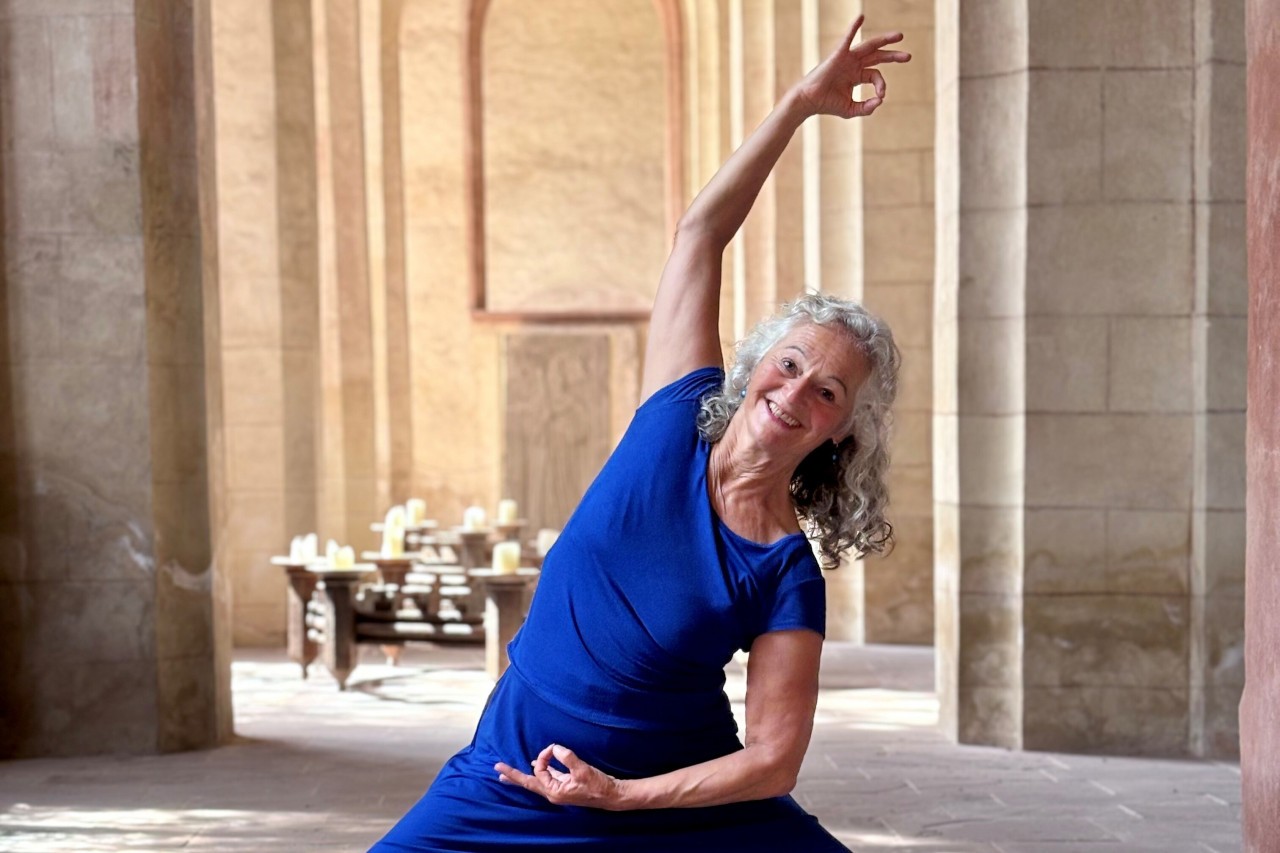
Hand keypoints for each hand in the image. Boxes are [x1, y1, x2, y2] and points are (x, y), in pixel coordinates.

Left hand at [495, 744, 625, 809]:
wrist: (611, 795)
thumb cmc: (597, 786)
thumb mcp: (582, 770)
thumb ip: (567, 757)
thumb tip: (555, 748)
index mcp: (554, 791)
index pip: (538, 771)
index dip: (542, 756)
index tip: (552, 748)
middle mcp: (553, 792)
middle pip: (528, 783)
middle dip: (513, 776)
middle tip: (497, 770)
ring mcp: (558, 789)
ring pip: (537, 780)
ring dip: (523, 775)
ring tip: (507, 775)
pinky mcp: (565, 785)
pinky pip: (548, 777)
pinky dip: (541, 770)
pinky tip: (535, 765)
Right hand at [794, 15, 910, 118]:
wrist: (809, 101)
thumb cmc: (827, 105)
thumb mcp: (851, 110)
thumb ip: (866, 108)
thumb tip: (880, 101)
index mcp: (856, 75)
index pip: (875, 75)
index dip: (882, 85)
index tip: (880, 96)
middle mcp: (853, 64)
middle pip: (878, 56)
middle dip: (894, 56)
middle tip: (909, 57)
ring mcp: (847, 58)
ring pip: (870, 46)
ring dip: (885, 40)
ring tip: (900, 36)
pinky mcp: (838, 55)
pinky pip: (847, 38)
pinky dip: (854, 27)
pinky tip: (861, 17)